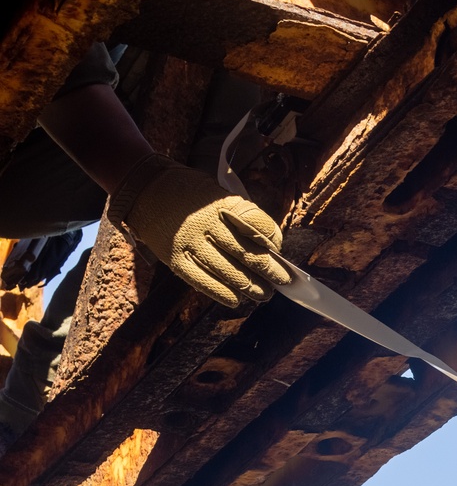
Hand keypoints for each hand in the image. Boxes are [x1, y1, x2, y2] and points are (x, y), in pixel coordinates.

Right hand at [108, 154, 290, 306]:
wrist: (145, 186)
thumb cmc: (191, 193)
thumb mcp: (219, 194)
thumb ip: (241, 217)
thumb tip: (267, 247)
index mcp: (223, 204)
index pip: (258, 225)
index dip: (272, 241)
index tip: (278, 251)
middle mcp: (208, 224)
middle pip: (246, 253)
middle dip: (268, 271)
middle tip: (282, 282)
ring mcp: (190, 242)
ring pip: (227, 271)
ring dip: (249, 286)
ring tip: (264, 294)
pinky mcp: (175, 258)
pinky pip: (202, 281)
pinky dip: (221, 293)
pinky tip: (236, 299)